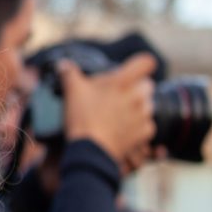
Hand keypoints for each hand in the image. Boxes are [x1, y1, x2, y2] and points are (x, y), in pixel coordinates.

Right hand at [60, 52, 156, 174]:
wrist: (91, 149)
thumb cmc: (82, 117)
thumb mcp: (71, 90)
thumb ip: (69, 73)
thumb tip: (63, 64)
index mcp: (123, 81)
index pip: (146, 62)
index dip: (141, 64)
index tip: (134, 69)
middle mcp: (138, 96)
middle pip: (147, 84)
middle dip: (136, 88)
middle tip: (118, 95)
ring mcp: (143, 114)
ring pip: (148, 104)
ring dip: (137, 107)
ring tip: (117, 114)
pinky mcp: (145, 132)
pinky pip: (147, 124)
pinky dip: (138, 125)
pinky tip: (122, 128)